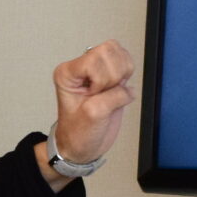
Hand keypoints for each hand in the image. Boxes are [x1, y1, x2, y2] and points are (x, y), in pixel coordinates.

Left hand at [44, 40, 137, 183]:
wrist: (83, 145)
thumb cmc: (78, 133)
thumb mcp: (92, 116)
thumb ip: (110, 98)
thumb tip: (128, 90)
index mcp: (67, 72)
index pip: (93, 58)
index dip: (101, 80)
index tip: (94, 96)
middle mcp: (80, 66)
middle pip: (109, 51)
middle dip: (113, 76)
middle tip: (104, 95)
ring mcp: (96, 69)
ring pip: (119, 53)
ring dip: (122, 75)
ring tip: (111, 93)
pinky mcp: (110, 74)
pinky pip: (127, 62)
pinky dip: (128, 75)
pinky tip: (118, 91)